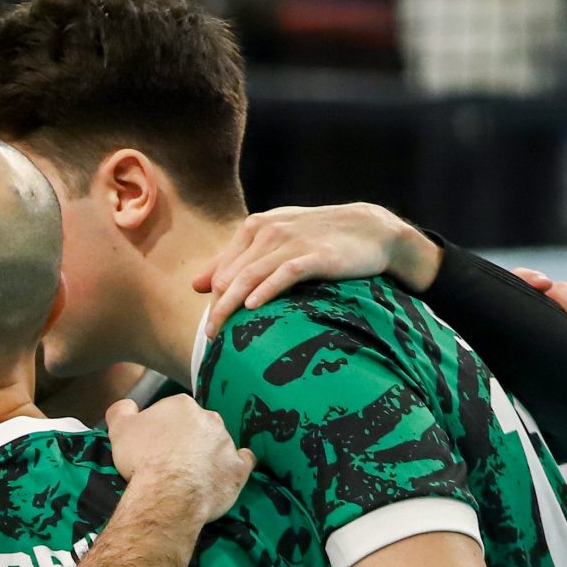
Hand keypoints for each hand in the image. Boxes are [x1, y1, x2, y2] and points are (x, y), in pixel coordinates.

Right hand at [104, 396, 253, 523]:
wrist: (167, 494)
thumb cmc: (143, 459)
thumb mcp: (118, 429)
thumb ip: (121, 411)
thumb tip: (127, 405)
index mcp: (182, 406)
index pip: (173, 412)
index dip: (162, 429)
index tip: (154, 445)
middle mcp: (209, 419)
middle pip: (198, 425)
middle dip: (188, 438)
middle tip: (171, 460)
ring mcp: (227, 443)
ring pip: (219, 443)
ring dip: (208, 453)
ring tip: (191, 474)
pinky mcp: (238, 468)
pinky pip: (242, 462)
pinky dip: (235, 465)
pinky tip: (224, 471)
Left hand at [195, 203, 437, 335]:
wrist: (371, 229)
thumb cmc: (318, 239)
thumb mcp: (274, 242)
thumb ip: (234, 261)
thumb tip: (195, 286)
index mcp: (255, 227)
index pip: (223, 269)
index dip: (213, 299)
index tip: (210, 327)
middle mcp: (269, 231)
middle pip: (231, 276)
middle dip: (218, 308)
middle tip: (209, 339)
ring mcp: (292, 242)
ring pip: (250, 276)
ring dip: (231, 306)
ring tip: (218, 332)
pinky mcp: (316, 255)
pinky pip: (284, 274)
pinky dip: (266, 289)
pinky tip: (252, 307)